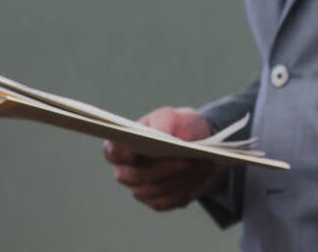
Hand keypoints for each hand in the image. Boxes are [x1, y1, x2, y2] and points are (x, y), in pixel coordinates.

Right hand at [103, 106, 218, 210]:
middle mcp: (126, 171)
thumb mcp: (173, 116)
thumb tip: (162, 135)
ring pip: (156, 190)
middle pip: (138, 176)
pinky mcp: (156, 201)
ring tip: (203, 165)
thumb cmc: (178, 125)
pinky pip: (169, 201)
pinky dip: (187, 188)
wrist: (197, 144)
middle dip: (165, 168)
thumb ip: (164, 122)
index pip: (113, 152)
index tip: (136, 153)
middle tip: (189, 161)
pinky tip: (201, 176)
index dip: (121, 154)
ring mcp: (140, 189)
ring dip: (181, 178)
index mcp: (123, 146)